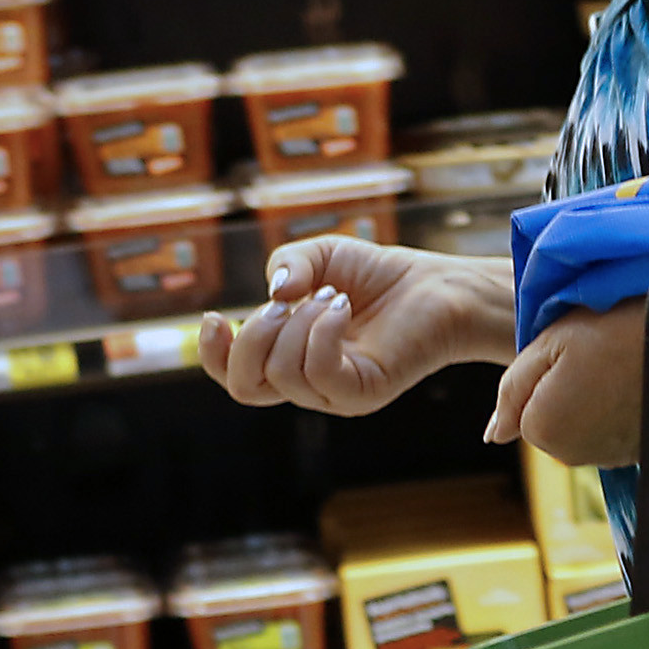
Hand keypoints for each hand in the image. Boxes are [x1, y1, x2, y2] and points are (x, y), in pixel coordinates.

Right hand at [199, 240, 509, 417]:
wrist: (435, 286)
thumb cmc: (376, 276)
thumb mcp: (319, 255)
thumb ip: (286, 263)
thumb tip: (274, 294)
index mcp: (288, 358)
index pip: (235, 378)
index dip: (213, 356)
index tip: (214, 318)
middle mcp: (308, 384)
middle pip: (245, 387)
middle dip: (251, 337)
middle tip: (286, 301)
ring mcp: (335, 393)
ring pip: (281, 375)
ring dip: (297, 324)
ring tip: (330, 296)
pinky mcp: (364, 392)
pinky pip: (320, 372)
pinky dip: (322, 331)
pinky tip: (339, 305)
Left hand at [487, 296, 648, 468]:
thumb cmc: (622, 330)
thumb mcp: (552, 342)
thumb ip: (512, 389)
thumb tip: (493, 434)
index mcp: (544, 429)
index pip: (522, 408)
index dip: (545, 375)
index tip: (574, 351)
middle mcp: (573, 457)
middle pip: (551, 423)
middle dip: (565, 393)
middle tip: (599, 356)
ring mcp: (609, 460)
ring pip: (582, 430)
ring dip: (593, 402)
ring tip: (622, 368)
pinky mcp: (640, 456)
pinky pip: (613, 435)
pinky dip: (621, 413)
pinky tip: (641, 384)